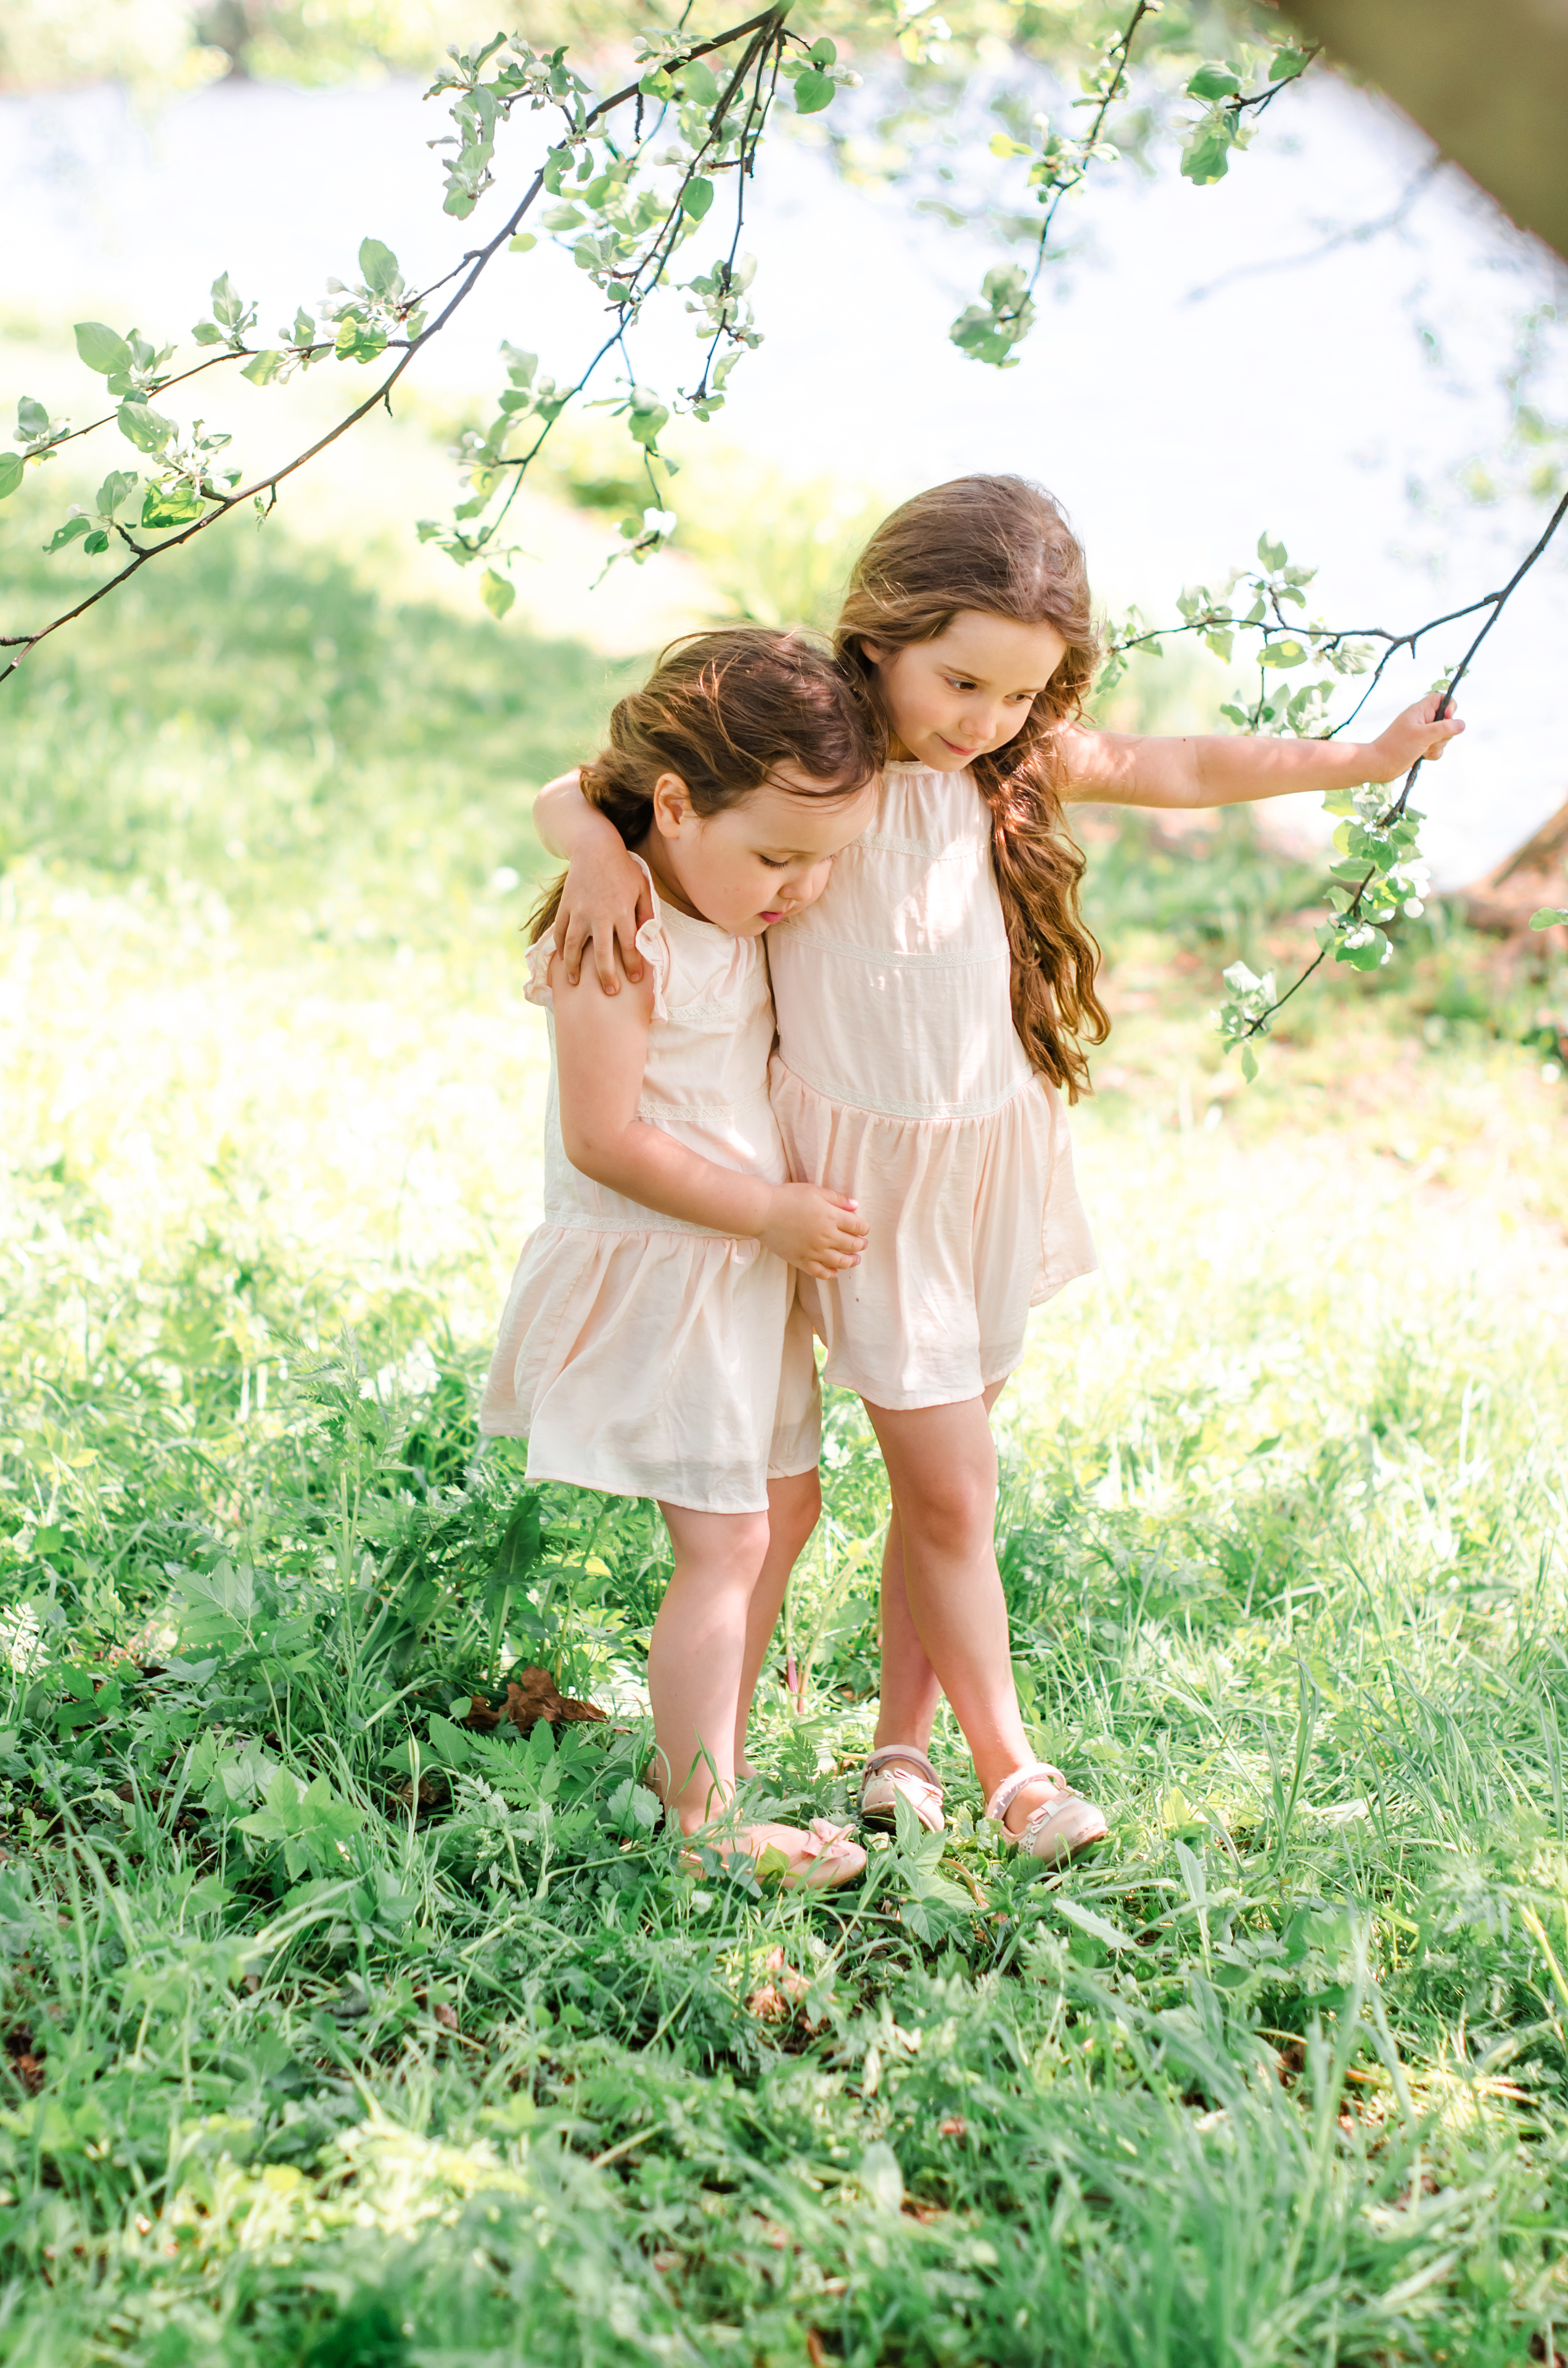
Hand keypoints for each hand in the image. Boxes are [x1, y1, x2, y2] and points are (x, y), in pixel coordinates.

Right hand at [557, 838, 652, 993]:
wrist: (595, 848)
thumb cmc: (623, 869)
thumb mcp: (642, 887)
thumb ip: (646, 913)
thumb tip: (649, 937)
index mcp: (622, 912)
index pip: (629, 946)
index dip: (632, 965)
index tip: (635, 979)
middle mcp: (600, 915)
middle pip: (601, 954)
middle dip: (606, 976)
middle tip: (610, 992)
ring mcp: (579, 912)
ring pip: (574, 946)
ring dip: (574, 967)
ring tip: (574, 982)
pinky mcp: (566, 907)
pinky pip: (560, 931)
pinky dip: (559, 947)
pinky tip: (562, 959)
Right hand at [758, 1184, 867, 1280]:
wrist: (763, 1212)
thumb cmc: (788, 1198)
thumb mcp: (815, 1192)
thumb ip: (837, 1199)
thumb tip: (855, 1206)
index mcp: (832, 1217)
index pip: (857, 1226)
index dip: (864, 1228)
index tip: (864, 1229)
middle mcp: (827, 1237)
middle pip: (852, 1245)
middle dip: (860, 1245)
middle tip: (862, 1244)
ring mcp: (814, 1251)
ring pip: (840, 1261)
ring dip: (851, 1261)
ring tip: (854, 1260)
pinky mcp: (802, 1261)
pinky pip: (821, 1273)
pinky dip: (831, 1274)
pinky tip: (835, 1273)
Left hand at [1363, 693, 1464, 783]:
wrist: (1378, 765)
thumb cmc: (1397, 747)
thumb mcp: (1423, 735)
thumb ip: (1444, 728)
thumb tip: (1462, 724)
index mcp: (1420, 711)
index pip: (1441, 699)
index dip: (1449, 707)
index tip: (1447, 719)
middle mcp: (1422, 720)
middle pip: (1447, 721)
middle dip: (1444, 734)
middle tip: (1430, 739)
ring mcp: (1421, 734)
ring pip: (1443, 737)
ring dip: (1437, 746)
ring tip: (1423, 750)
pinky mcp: (1420, 746)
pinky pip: (1436, 748)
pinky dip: (1432, 754)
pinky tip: (1422, 757)